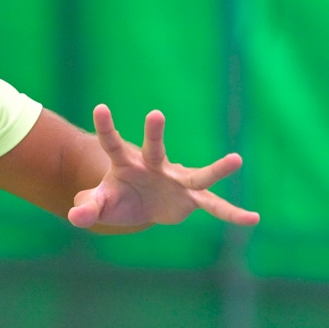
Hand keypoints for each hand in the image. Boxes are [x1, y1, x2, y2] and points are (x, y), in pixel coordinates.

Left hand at [67, 106, 258, 231]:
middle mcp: (154, 166)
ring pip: (198, 175)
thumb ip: (87, 207)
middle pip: (153, 148)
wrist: (142, 205)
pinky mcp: (192, 197)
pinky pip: (215, 206)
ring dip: (216, 169)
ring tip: (237, 159)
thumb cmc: (119, 198)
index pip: (112, 144)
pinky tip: (253, 219)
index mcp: (126, 163)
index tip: (99, 108)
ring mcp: (177, 180)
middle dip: (154, 133)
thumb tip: (75, 216)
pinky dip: (232, 214)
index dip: (106, 128)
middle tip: (154, 113)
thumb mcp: (101, 205)